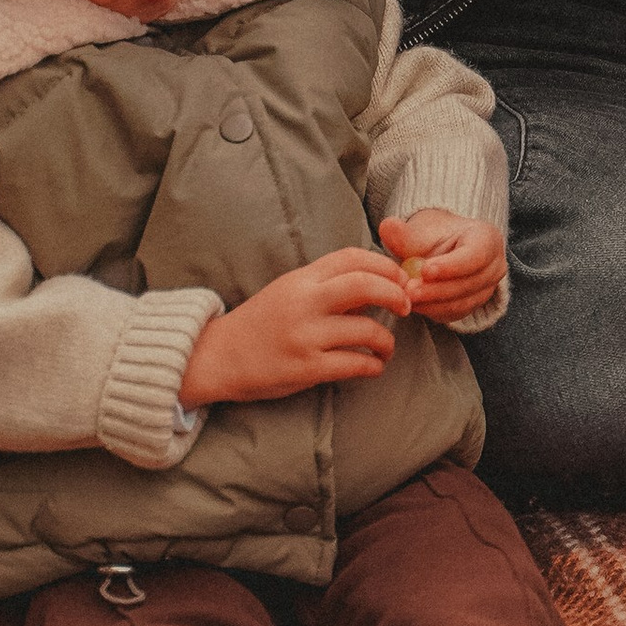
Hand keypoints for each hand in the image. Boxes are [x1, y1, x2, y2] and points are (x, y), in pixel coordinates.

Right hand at [181, 248, 415, 405]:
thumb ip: (327, 286)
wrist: (218, 356)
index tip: (400, 279)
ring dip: (387, 341)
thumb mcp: (290, 292)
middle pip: (365, 285)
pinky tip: (372, 366)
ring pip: (367, 330)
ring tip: (385, 348)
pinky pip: (355, 364)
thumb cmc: (261, 323)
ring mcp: (305, 336)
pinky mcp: (307, 368)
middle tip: (406, 307)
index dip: (385, 265)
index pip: (352, 257)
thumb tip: (376, 285)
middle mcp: (304, 303)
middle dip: (395, 294)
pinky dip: (373, 365)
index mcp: (301, 280)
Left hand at [381, 210, 506, 324]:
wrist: (441, 249)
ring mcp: (488, 288)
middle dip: (437, 289)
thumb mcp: (419, 230)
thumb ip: (404, 232)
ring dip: (433, 303)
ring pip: (463, 302)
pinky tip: (416, 305)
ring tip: (407, 298)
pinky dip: (435, 311)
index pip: (475, 255)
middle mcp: (494, 266)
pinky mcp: (475, 305)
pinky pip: (456, 314)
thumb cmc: (434, 236)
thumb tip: (387, 226)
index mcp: (487, 238)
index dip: (450, 266)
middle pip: (469, 283)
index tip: (424, 271)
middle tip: (409, 290)